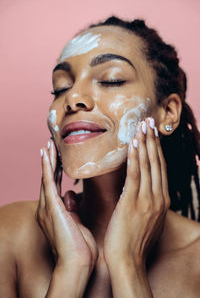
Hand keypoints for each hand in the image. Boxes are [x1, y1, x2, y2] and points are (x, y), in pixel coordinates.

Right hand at [36, 139, 97, 274]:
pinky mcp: (52, 206)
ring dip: (48, 159)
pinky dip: (47, 166)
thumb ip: (71, 208)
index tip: (58, 157)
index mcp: (54, 212)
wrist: (77, 263)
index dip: (56, 170)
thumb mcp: (76, 223)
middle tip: (51, 145)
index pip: (55, 185)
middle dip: (51, 161)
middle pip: (49, 178)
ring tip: (49, 144)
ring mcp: (48, 207)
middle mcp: (47, 207)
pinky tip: (46, 153)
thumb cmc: (80, 248)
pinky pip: (48, 181)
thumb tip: (70, 193)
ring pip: (47, 177)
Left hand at [103, 118, 169, 268]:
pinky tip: (135, 143)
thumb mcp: (147, 219)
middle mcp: (158, 197)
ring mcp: (147, 199)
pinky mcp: (133, 202)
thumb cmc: (133, 241)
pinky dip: (136, 158)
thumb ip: (146, 202)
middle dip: (154, 141)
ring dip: (146, 143)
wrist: (127, 260)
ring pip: (149, 165)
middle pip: (157, 163)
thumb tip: (138, 189)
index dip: (157, 150)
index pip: (160, 169)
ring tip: (143, 125)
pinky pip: (136, 175)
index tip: (153, 135)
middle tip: (150, 122)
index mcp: (161, 201)